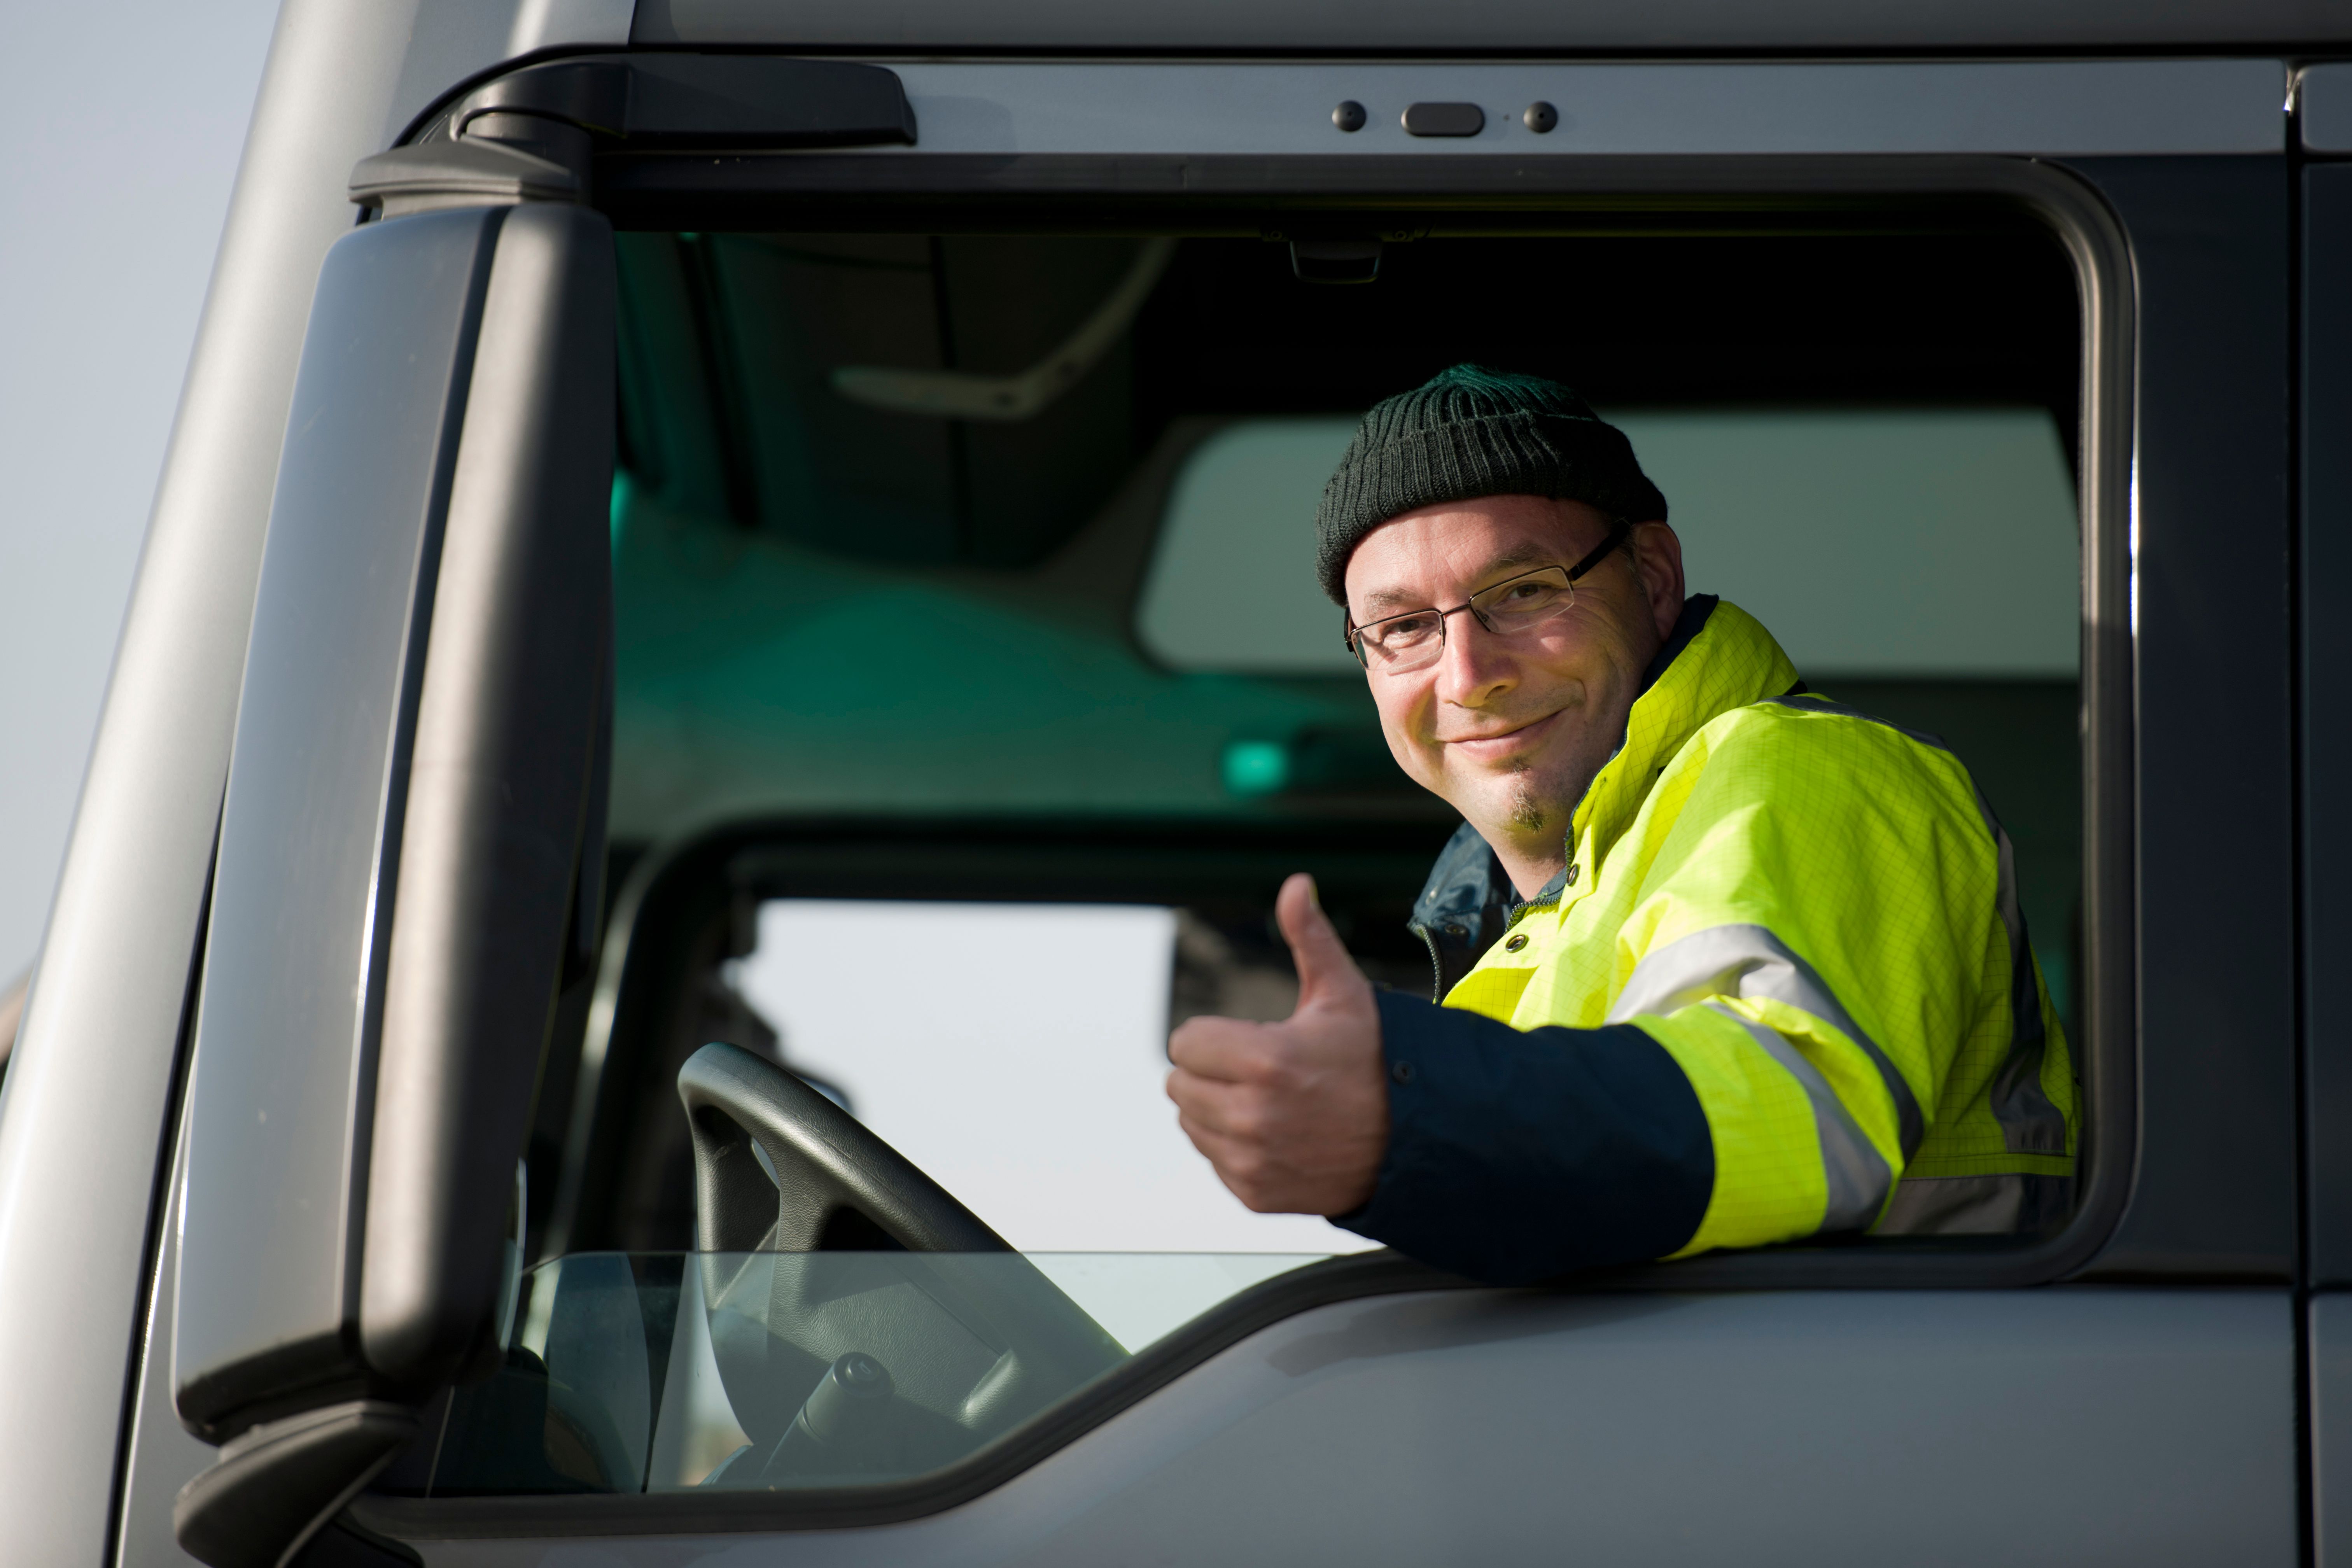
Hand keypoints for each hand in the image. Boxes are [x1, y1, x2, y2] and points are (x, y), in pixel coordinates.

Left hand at [1166, 873, 1389, 1215]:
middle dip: (1213, 1071)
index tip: (1251, 1039)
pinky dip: (1237, 1148)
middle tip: (1263, 1071)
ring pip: (1192, 1123)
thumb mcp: (1343, 993)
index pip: (1184, 1043)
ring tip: (1273, 1101)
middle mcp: (1252, 1116)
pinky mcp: (1255, 1193)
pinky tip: (1279, 1134)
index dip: (1215, 1036)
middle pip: (1179, 1084)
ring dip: (1219, 1109)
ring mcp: (1253, 1160)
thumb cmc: (1376, 1059)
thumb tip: (1295, 884)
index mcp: (1264, 1060)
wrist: (1416, 1136)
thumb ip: (1308, 937)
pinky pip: (1214, 1160)